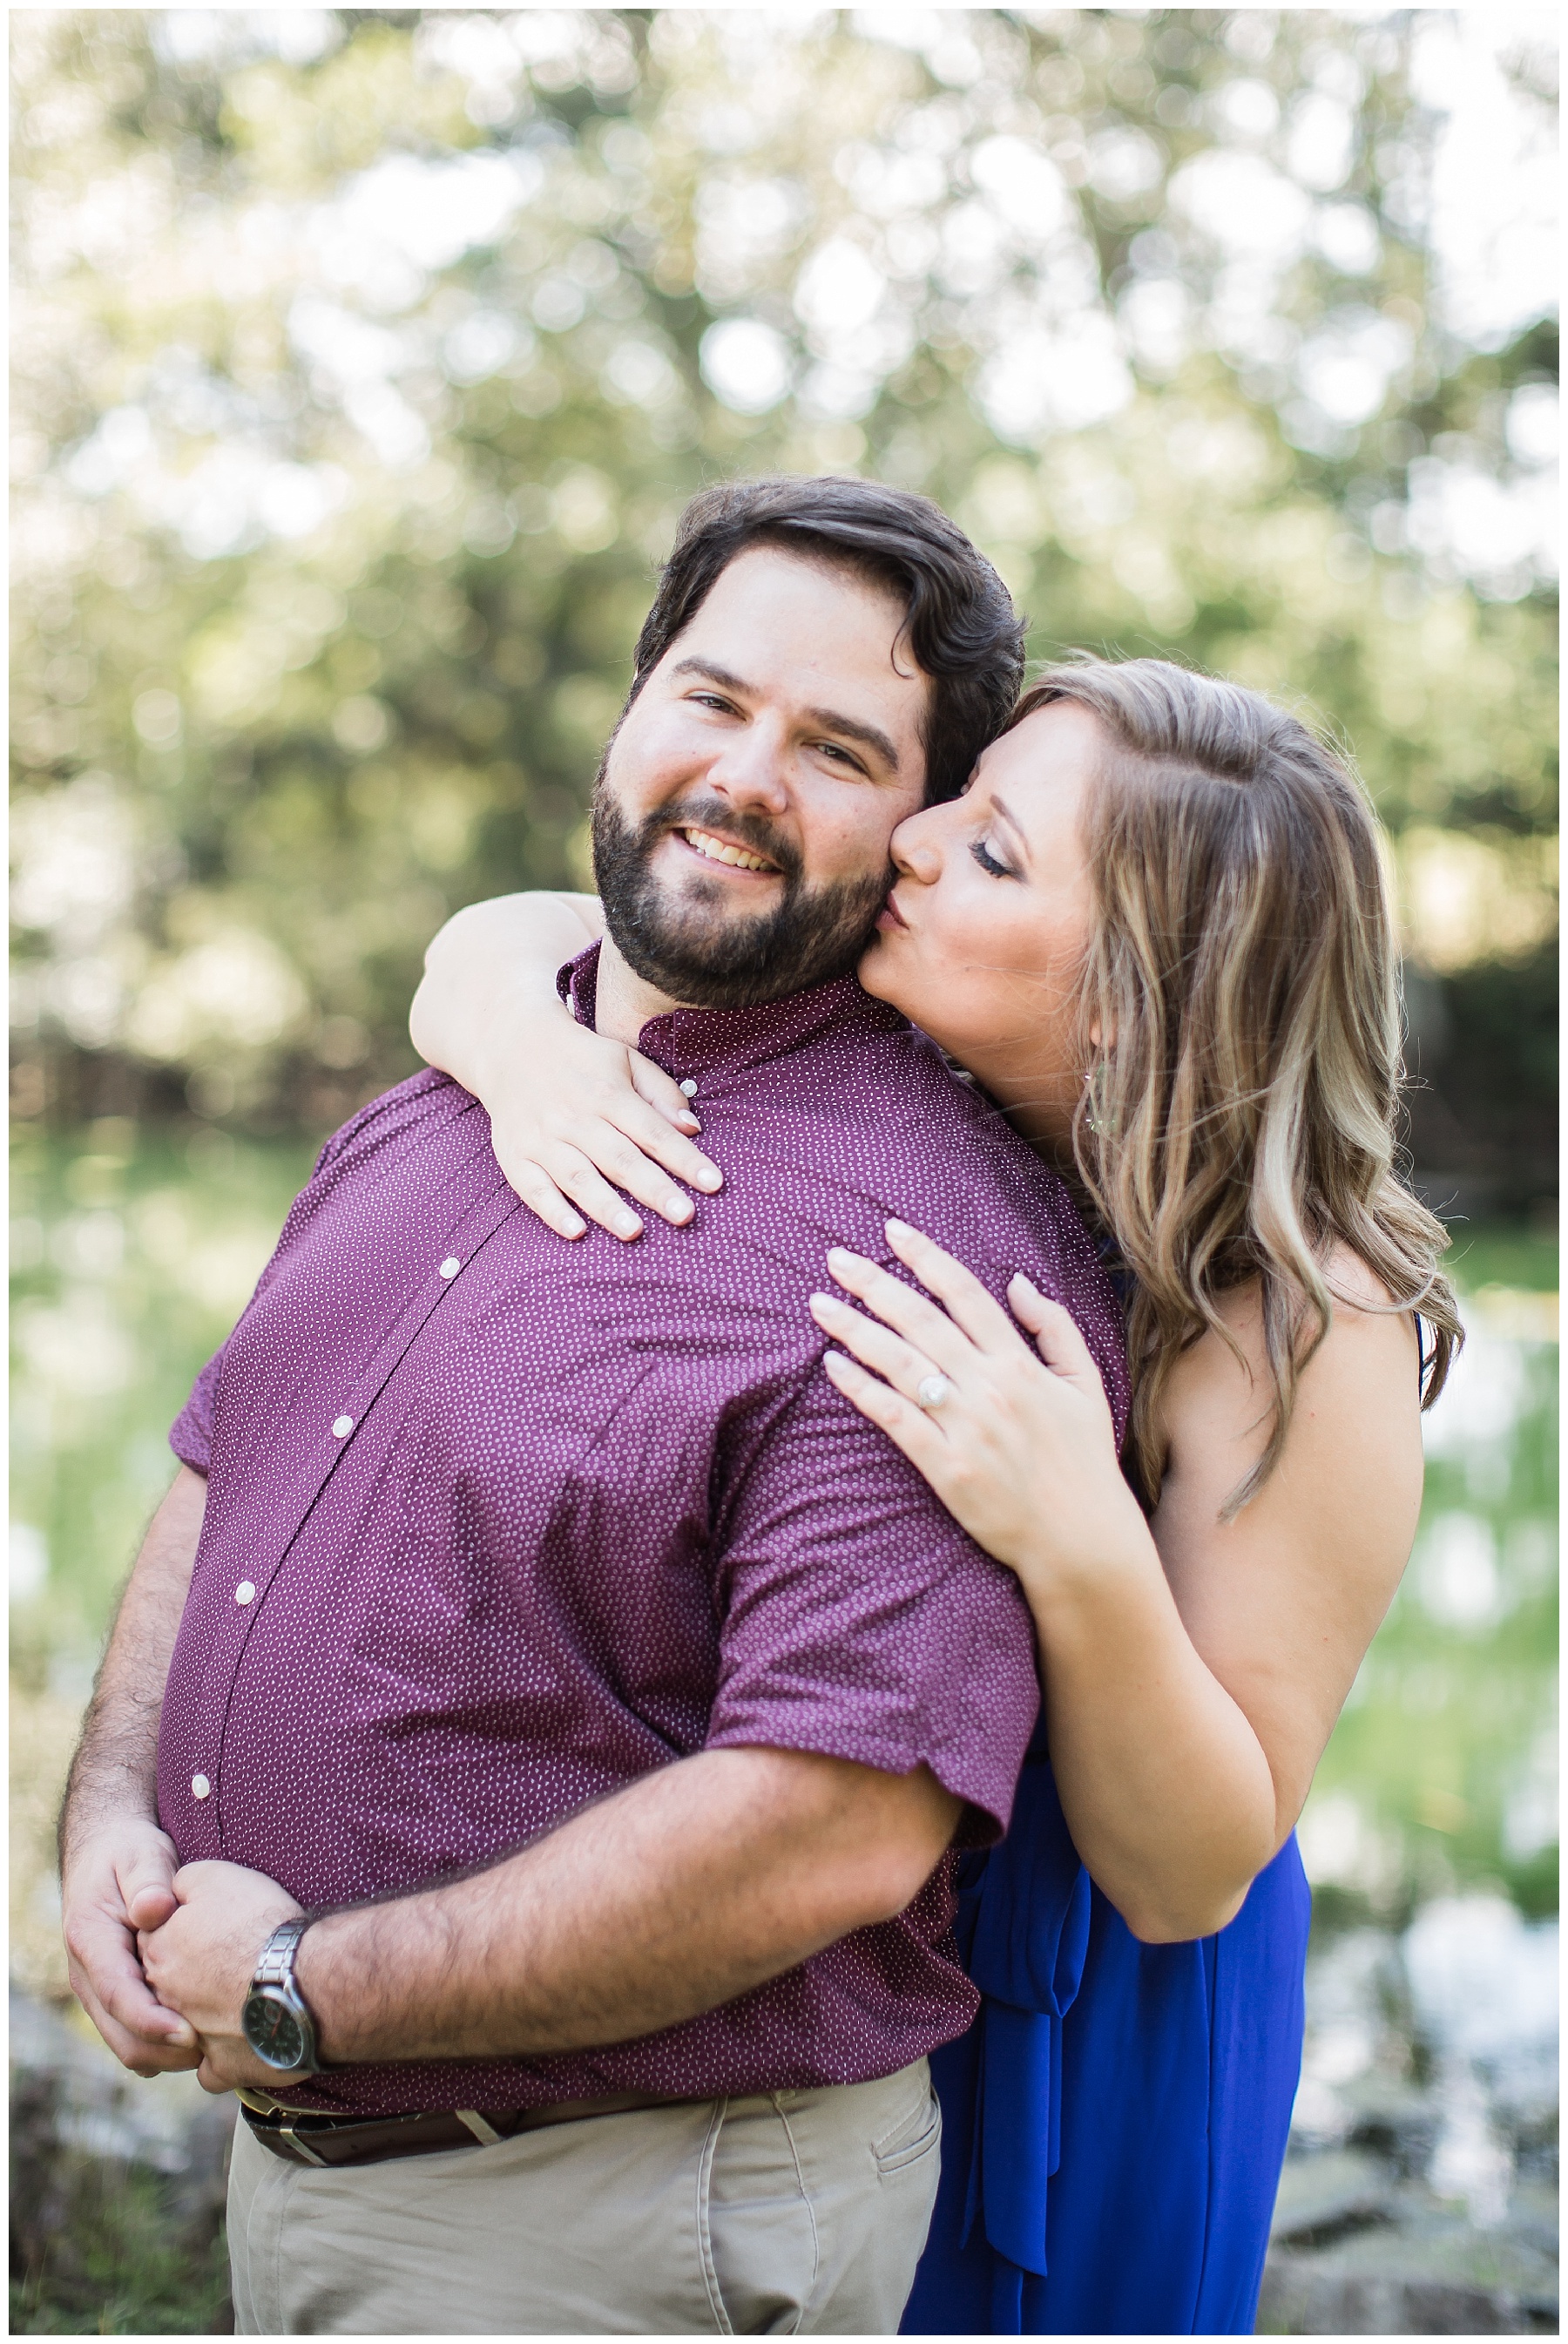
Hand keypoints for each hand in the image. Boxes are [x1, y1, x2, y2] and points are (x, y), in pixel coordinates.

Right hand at [62, 1818, 200, 2075]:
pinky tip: (203, 2033)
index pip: (116, 1993)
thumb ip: (148, 1880)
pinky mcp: (115, 1998)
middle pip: (120, 2034)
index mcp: (90, 1939)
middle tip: (213, 2051)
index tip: (188, 2033)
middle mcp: (87, 1974)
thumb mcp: (141, 1855)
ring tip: (215, 2048)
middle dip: (165, 2050)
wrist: (104, 1854)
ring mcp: (99, 1991)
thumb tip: (155, 1909)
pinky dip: (165, 2046)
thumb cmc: (129, 1853)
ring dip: (167, 2054)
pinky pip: (136, 2036)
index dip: (150, 2020)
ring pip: (127, 2044)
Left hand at [138, 1860, 305, 2092]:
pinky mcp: (223, 2068)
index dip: (178, 1932)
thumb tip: (167, 1894)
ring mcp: (192, 2038)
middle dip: (185, 1978)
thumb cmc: (259, 1923)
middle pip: (165, 1988)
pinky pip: (211, 2069)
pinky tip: (241, 2040)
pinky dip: (223, 2058)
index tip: (205, 1928)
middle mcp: (165, 2000)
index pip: (152, 1942)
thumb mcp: (214, 1877)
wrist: (303, 1977)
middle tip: (220, 1963)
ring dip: (200, 2019)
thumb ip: (180, 1883)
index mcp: (159, 1952)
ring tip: (233, 2001)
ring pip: (183, 2032)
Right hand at [482, 1015, 723, 1242]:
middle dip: (653, 1189)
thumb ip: (661, 1093)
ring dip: (606, 1206)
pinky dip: (552, 1211)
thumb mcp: (625, 1060)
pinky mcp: (515, 1155)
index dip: (684, 1158)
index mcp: (608, 1093)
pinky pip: (533, 1188)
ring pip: (577, 1176)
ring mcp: (542, 1138)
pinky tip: (576, 1233)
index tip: (713, 1183)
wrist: (511, 1045)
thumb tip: (691, 1129)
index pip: (653, 1131)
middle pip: (619, 1158)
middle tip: (685, 1215)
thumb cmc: (582, 1060)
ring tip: (635, 1232)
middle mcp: (575, 1117)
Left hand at [809, 1218, 1146, 1594]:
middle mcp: (989, 1387)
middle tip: (835, 1258)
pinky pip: (894, 1418)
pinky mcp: (946, 1467)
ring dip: (855, 1328)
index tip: (893, 1231)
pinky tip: (833, 1365)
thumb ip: (1054, 1327)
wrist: (1081, 1538)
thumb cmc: (1083, 1460)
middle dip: (873, 1284)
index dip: (926, 1257)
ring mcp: (965, 1427)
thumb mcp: (1085, 1384)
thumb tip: (1016, 1280)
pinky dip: (861, 1389)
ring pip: (899, 1363)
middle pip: (920, 1320)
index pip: (965, 1293)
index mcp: (1020, 1363)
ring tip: (819, 1304)